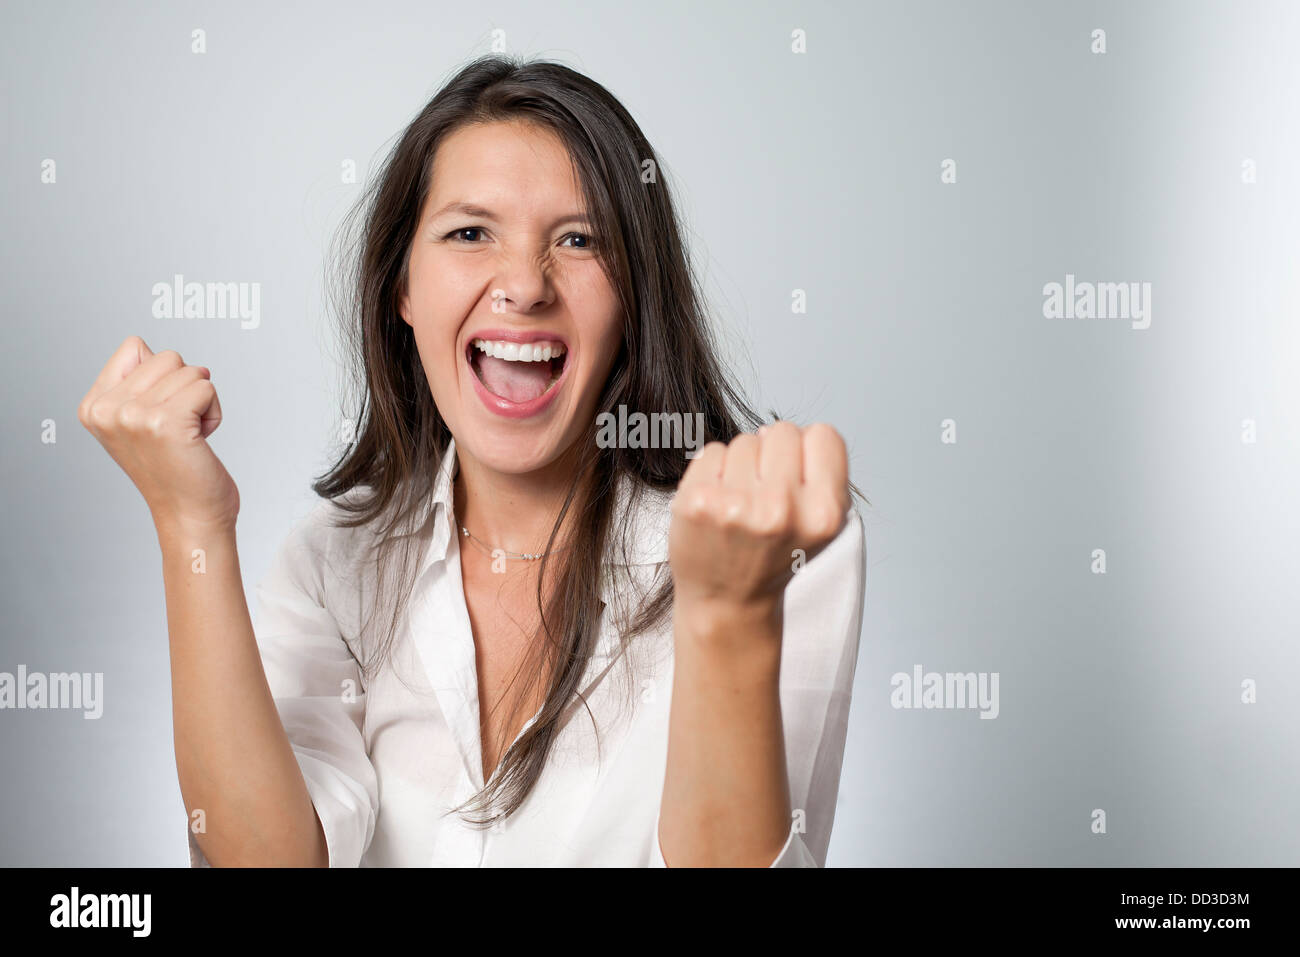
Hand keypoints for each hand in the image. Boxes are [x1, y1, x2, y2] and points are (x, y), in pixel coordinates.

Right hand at [78, 336, 238, 532]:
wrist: (190, 516)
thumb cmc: (174, 469)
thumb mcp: (138, 421)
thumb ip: (137, 382)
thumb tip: (158, 353)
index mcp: (93, 406)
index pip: (136, 347)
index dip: (161, 377)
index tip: (158, 416)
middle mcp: (107, 410)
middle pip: (167, 356)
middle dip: (184, 389)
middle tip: (177, 430)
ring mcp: (134, 415)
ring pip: (191, 371)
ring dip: (201, 403)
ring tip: (187, 437)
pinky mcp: (166, 422)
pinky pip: (207, 387)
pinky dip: (214, 413)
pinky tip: (200, 440)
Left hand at [668, 421, 849, 627]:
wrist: (727, 601)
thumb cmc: (772, 556)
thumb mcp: (818, 523)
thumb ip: (820, 472)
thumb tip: (775, 430)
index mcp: (823, 514)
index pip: (824, 434)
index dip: (809, 452)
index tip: (796, 479)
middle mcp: (781, 509)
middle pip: (782, 431)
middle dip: (772, 456)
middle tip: (764, 495)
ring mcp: (736, 505)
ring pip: (744, 440)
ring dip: (741, 466)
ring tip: (740, 505)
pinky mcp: (697, 502)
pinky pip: (713, 451)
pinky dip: (713, 472)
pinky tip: (717, 505)